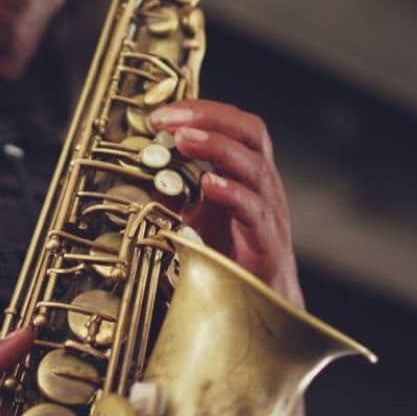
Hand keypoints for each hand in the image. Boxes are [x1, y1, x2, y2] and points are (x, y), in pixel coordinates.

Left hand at [150, 100, 303, 307]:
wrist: (260, 304)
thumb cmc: (231, 257)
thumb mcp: (195, 218)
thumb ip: (176, 194)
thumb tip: (147, 172)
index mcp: (248, 173)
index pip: (235, 125)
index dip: (203, 111)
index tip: (163, 114)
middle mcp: (263, 185)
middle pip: (251, 133)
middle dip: (210, 118)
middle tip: (171, 119)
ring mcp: (269, 211)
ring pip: (253, 166)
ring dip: (216, 147)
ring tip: (183, 139)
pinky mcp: (267, 242)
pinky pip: (254, 210)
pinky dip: (231, 193)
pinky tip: (208, 184)